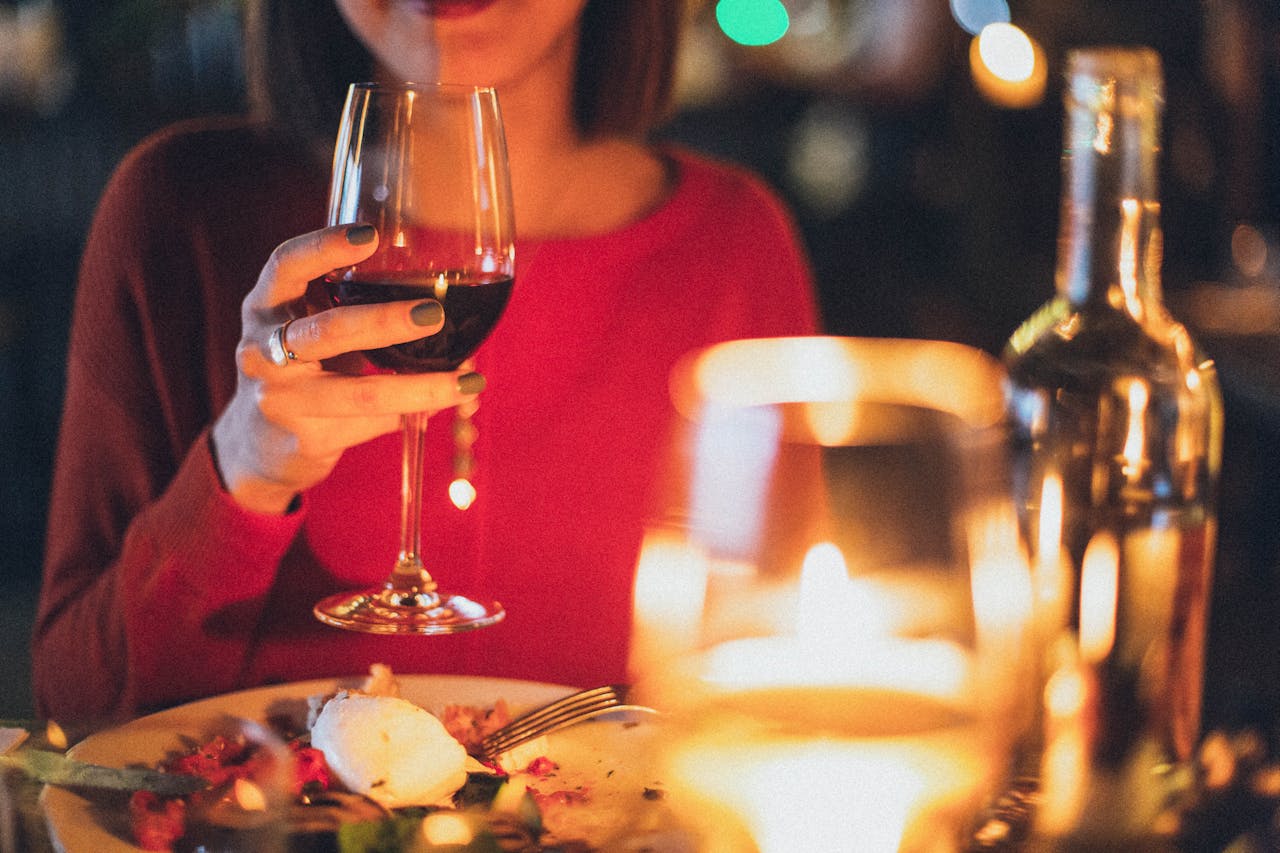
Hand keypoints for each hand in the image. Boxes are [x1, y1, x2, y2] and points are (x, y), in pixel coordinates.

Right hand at [210, 224, 484, 514]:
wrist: (259, 444)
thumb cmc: (301, 367)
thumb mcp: (308, 326)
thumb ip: (348, 304)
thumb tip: (442, 299)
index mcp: (265, 307)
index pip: (286, 266)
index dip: (324, 247)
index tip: (370, 235)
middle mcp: (261, 350)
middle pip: (328, 331)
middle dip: (384, 322)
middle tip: (434, 313)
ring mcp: (279, 399)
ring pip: (358, 393)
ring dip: (417, 388)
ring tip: (465, 382)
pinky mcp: (303, 439)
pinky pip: (368, 425)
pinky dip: (408, 415)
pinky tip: (437, 408)